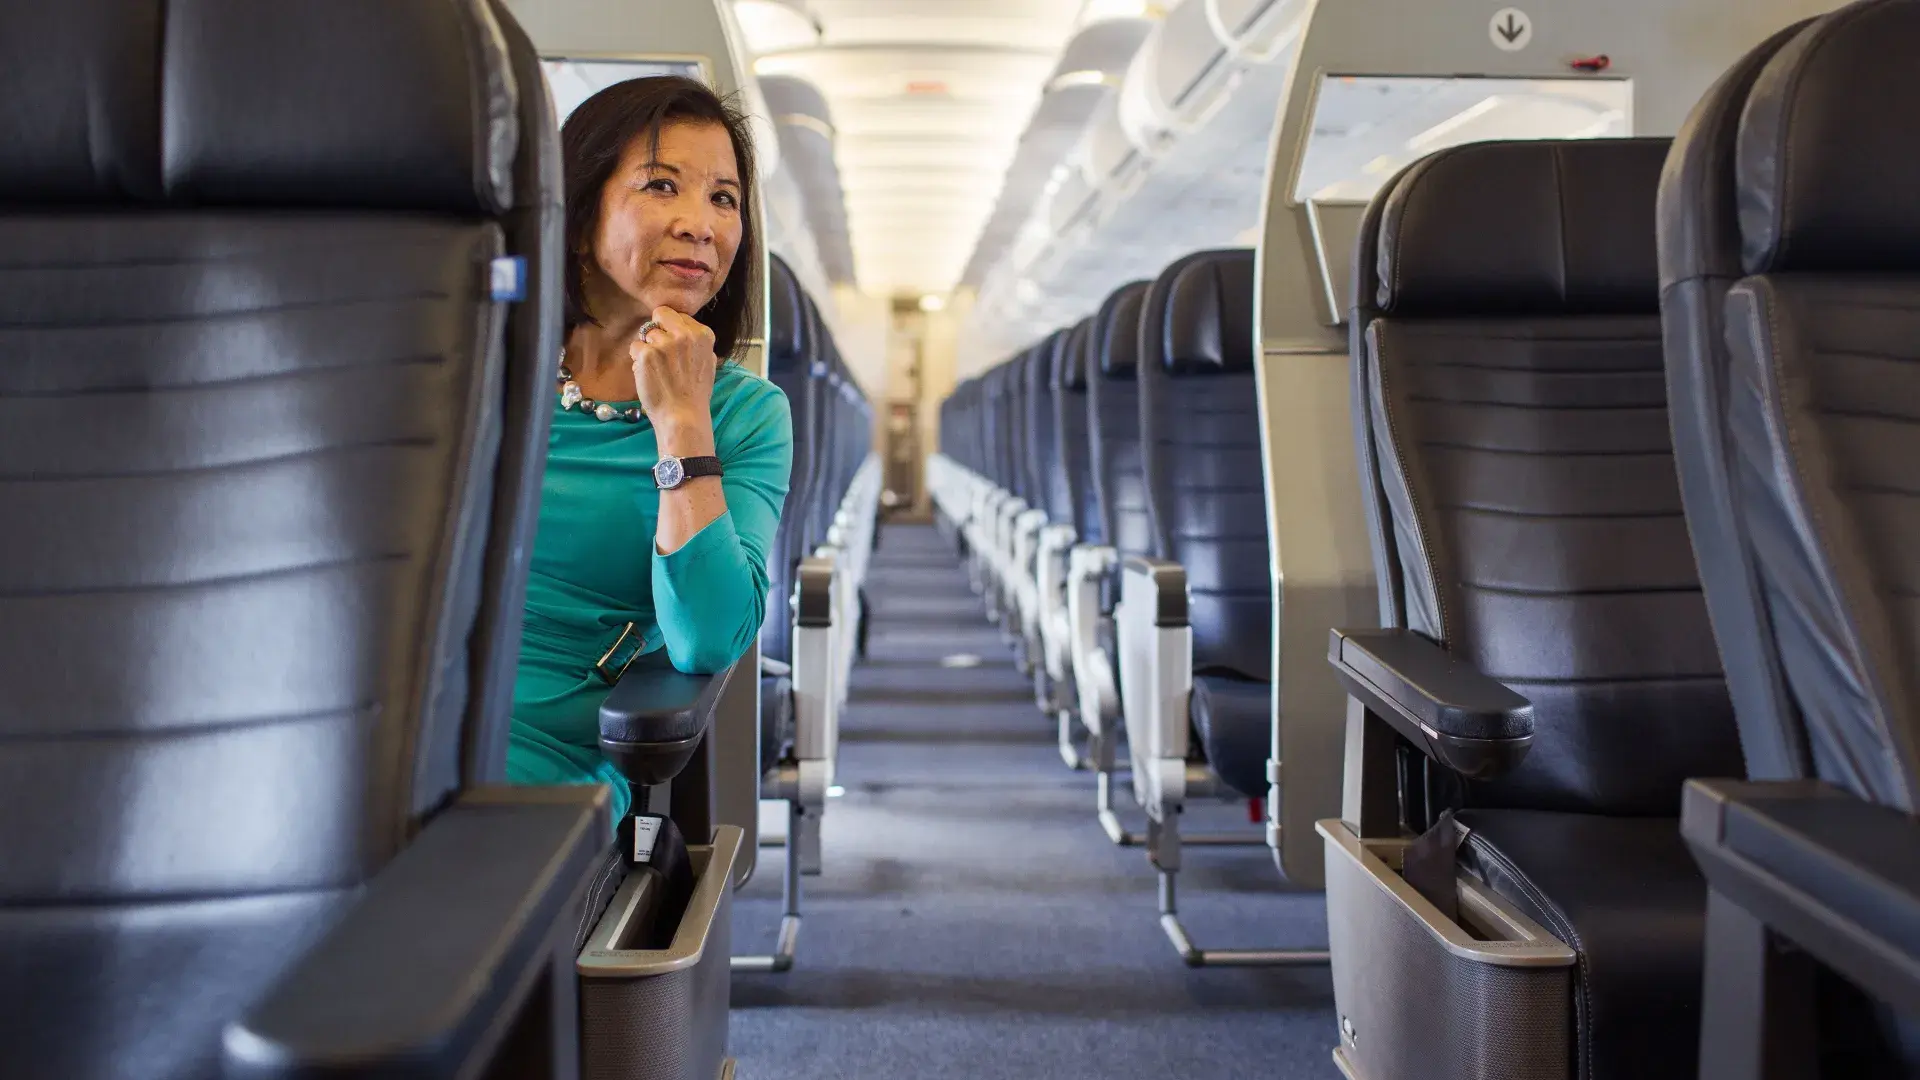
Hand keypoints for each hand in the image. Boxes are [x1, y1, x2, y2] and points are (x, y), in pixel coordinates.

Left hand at [630, 306, 717, 433]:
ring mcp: (665, 343)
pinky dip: (637, 361)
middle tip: (661, 353)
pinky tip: (648, 375)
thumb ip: (697, 343)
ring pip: (646, 333)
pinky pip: (635, 347)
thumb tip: (686, 329)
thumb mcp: (708, 363)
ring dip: (647, 348)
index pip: (679, 315)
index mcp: (703, 334)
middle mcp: (685, 334)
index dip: (672, 329)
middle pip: (660, 315)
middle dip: (657, 330)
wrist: (683, 416)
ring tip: (656, 369)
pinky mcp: (647, 354)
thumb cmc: (695, 394)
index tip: (674, 347)